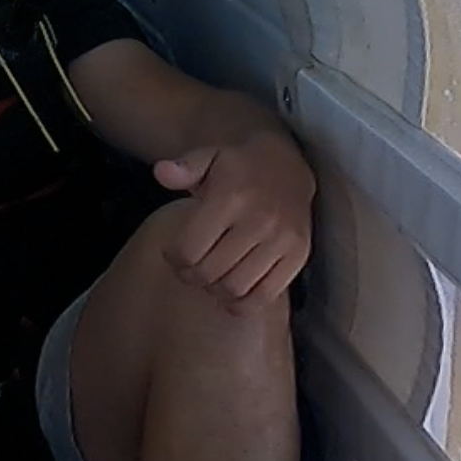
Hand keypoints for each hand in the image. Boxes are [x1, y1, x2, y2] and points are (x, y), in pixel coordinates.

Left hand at [153, 133, 314, 310]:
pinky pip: (266, 295)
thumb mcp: (208, 156)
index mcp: (231, 197)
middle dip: (190, 275)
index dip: (174, 257)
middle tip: (188, 269)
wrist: (288, 164)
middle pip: (209, 272)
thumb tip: (161, 172)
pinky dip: (243, 304)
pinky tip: (231, 295)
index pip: (189, 248)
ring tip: (209, 278)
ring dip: (214, 290)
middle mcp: (259, 220)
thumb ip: (184, 167)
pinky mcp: (298, 255)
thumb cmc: (238, 166)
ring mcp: (282, 240)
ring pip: (235, 287)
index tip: (173, 253)